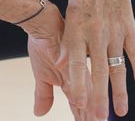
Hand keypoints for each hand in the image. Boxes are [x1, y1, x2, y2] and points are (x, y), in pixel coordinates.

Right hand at [23, 4, 97, 119]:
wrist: (42, 24)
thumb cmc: (42, 47)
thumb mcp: (41, 75)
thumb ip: (43, 94)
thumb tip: (39, 114)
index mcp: (71, 80)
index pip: (78, 104)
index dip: (82, 117)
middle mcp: (78, 76)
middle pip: (86, 101)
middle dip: (90, 115)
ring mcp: (78, 66)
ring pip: (87, 91)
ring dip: (90, 107)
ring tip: (95, 119)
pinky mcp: (75, 56)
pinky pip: (79, 76)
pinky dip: (80, 89)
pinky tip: (81, 101)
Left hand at [62, 0, 134, 118]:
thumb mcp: (69, 13)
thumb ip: (70, 41)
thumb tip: (64, 66)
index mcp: (77, 28)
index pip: (77, 63)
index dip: (77, 84)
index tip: (76, 104)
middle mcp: (96, 31)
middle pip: (98, 72)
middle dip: (98, 98)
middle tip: (96, 119)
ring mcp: (115, 29)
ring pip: (117, 67)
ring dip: (119, 92)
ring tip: (120, 113)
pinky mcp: (129, 26)